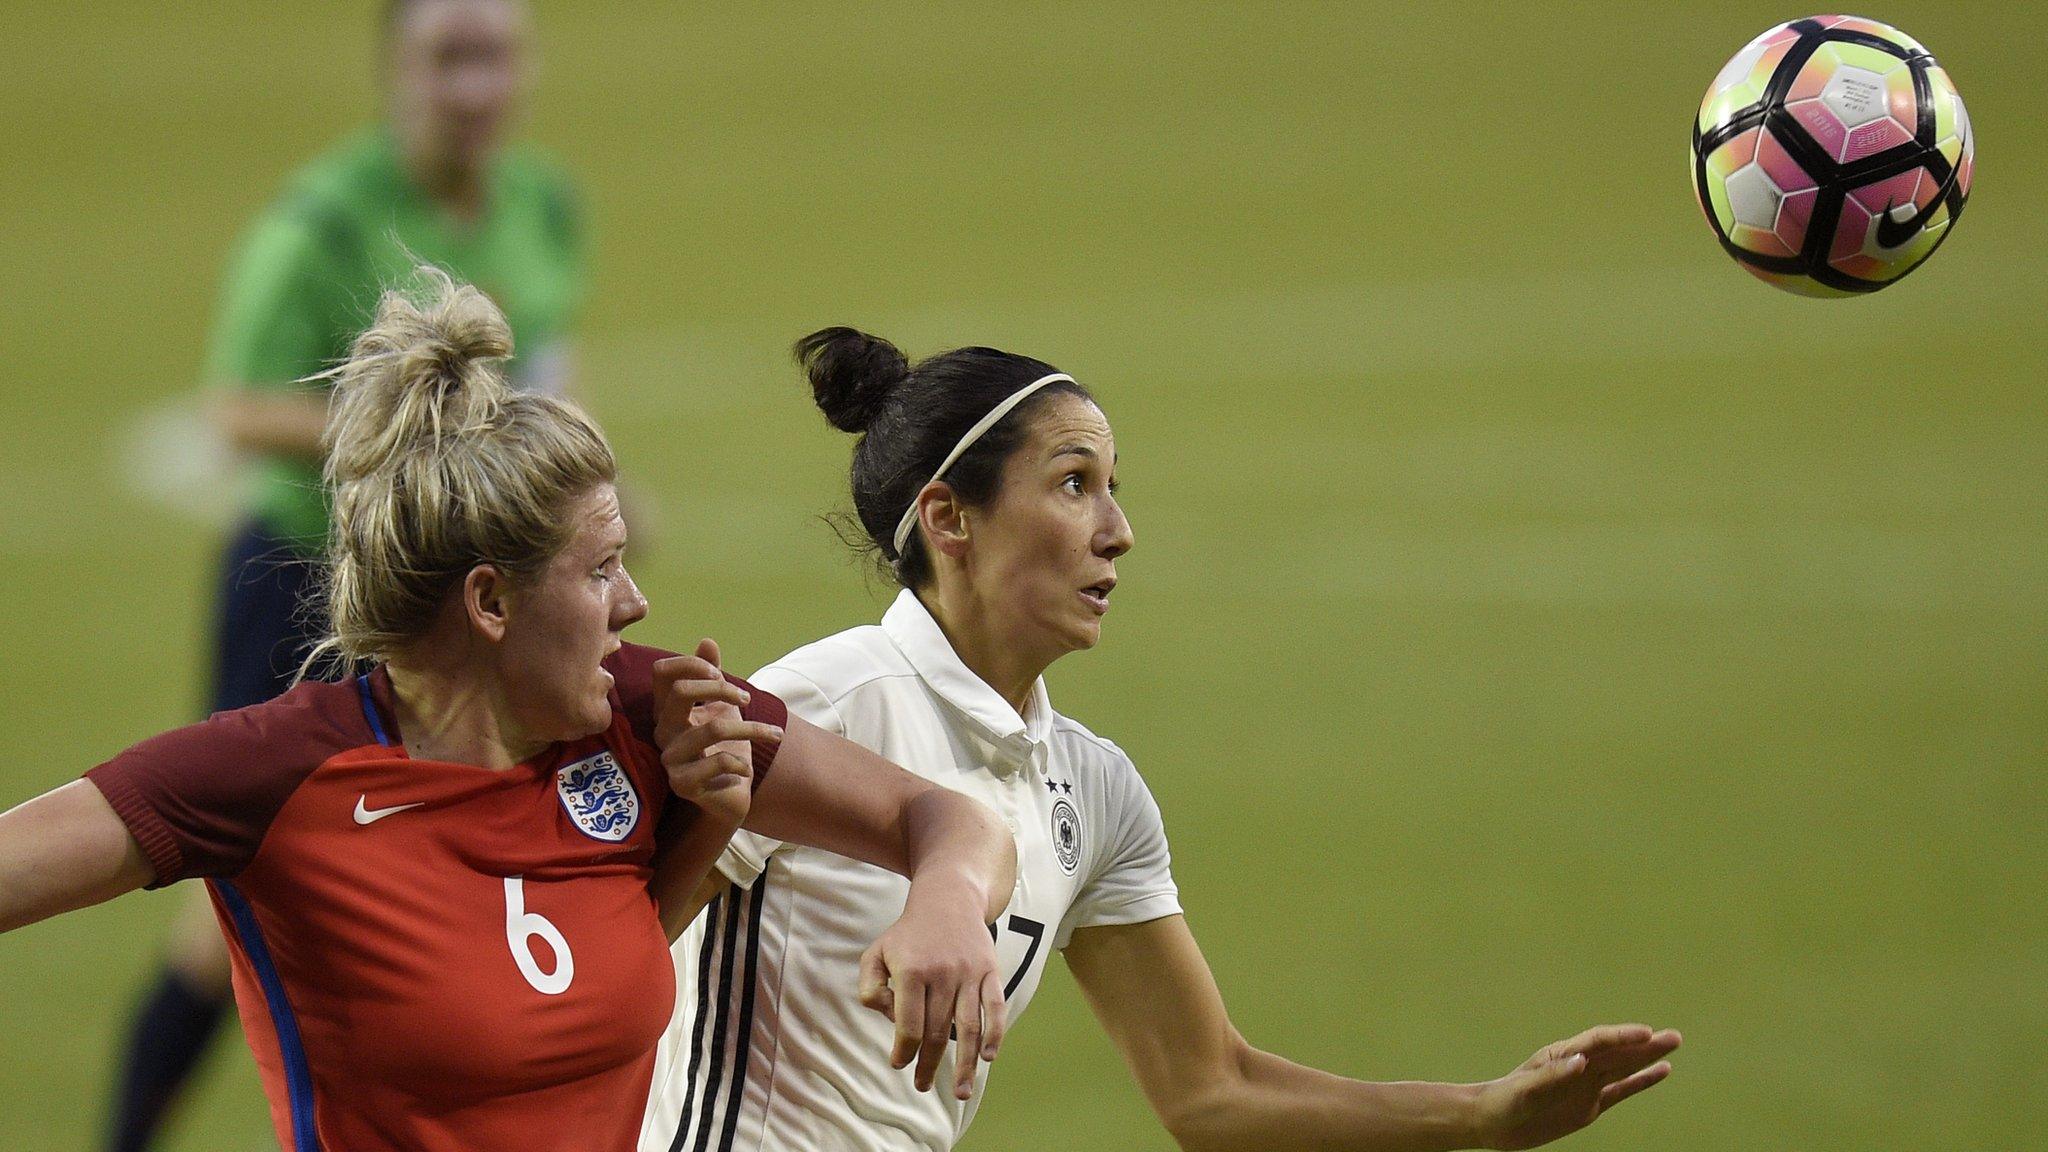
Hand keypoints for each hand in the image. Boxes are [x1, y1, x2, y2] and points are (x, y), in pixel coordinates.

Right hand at [651, 639, 778, 828]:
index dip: (691, 663)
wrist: (730, 796)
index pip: (661, 673)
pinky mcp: (683, 784)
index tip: (721, 673)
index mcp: (668, 710)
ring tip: (773, 734)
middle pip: (680, 692)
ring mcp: (670, 759)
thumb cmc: (726, 747)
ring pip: (712, 727)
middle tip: (747, 699)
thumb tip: (706, 641)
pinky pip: (719, 762)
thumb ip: (713, 675)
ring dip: (751, 728)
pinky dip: (741, 762)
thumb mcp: (724, 707)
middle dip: (722, 688)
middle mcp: (663, 731)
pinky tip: (747, 769)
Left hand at [857, 891, 1007, 1100]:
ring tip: (960, 1092)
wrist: (948, 899)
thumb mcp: (876, 952)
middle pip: (938, 1031)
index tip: (899, 1064)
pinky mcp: (990, 971)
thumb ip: (870, 986)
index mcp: (912, 971)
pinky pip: (995, 1008)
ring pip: (969, 1027)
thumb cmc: (908, 933)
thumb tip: (887, 1017)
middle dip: (929, 1064)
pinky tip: (988, 1058)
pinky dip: (995, 1034)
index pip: (908, 1024)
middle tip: (922, 1085)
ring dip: (965, 1063)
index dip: (903, 1050)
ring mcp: (970, 973)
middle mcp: (943, 974)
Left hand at [1475, 1024, 1680, 1149]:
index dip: (1622, 1037)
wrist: (1494, 1121)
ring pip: (1624, 1067)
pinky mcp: (1590, 1104)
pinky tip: (1660, 1071)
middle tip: (1673, 1036)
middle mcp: (1578, 1066)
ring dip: (1648, 1057)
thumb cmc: (1504, 1101)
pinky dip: (1641, 1081)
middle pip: (1617, 1051)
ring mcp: (1586, 1084)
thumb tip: (1582, 1062)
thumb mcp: (1525, 1091)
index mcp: (1562, 1055)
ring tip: (1673, 1044)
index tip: (1646, 1033)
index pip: (1598, 1042)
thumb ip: (1553, 1077)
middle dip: (1645, 1044)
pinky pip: (1622, 1090)